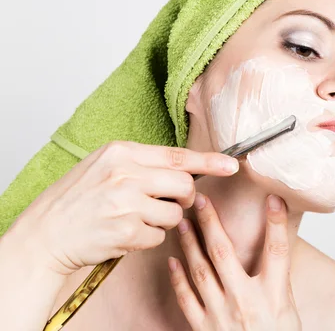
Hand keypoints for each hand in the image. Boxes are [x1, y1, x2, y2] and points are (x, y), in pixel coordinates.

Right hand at [13, 140, 238, 275]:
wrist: (45, 233)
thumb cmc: (76, 199)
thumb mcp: (104, 166)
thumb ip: (142, 163)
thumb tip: (184, 169)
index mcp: (122, 152)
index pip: (177, 156)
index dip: (209, 161)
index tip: (232, 165)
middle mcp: (126, 174)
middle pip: (184, 187)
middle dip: (185, 199)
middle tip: (170, 204)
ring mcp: (126, 203)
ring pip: (175, 215)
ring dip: (162, 221)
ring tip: (134, 219)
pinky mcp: (126, 232)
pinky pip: (159, 237)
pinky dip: (147, 239)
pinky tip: (125, 233)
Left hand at [168, 194, 301, 330]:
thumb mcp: (288, 309)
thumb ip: (277, 279)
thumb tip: (275, 250)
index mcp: (274, 295)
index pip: (277, 250)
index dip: (275, 222)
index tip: (272, 197)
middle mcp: (247, 301)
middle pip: (225, 252)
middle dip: (211, 222)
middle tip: (200, 199)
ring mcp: (222, 315)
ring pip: (201, 270)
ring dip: (190, 243)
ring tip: (183, 222)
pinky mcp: (205, 328)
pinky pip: (187, 299)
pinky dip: (179, 278)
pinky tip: (173, 261)